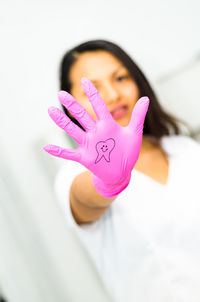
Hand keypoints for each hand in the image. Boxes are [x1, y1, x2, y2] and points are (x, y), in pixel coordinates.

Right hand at [44, 77, 148, 197]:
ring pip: (74, 131)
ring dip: (62, 122)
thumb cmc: (127, 153)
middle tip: (61, 93)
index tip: (86, 80)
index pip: (99, 106)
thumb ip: (138, 116)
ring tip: (50, 110)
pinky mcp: (85, 158)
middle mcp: (96, 132)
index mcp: (108, 125)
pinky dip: (58, 151)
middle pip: (82, 116)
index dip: (93, 94)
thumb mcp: (134, 134)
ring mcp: (89, 145)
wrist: (121, 173)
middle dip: (73, 105)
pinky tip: (46, 147)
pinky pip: (69, 154)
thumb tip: (146, 98)